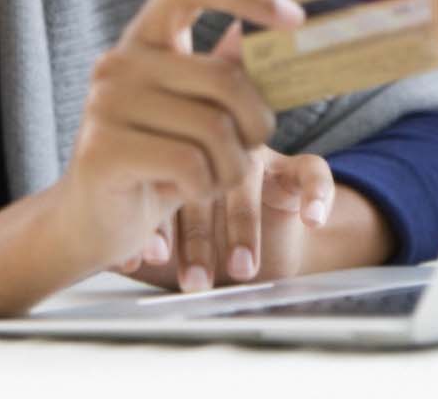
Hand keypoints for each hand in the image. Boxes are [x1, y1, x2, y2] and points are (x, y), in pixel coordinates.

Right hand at [47, 0, 303, 273]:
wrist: (93, 222)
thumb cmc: (157, 164)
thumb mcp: (197, 114)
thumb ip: (225, 74)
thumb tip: (258, 32)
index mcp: (144, 41)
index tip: (295, 18)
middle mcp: (118, 62)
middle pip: (223, 77)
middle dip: (257, 124)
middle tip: (252, 150)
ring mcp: (105, 103)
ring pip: (213, 129)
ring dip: (231, 168)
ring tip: (212, 180)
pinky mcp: (102, 149)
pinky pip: (190, 164)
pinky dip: (204, 188)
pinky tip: (184, 193)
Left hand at [117, 141, 337, 289]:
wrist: (264, 248)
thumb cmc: (203, 244)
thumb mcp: (174, 249)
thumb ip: (148, 250)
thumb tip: (120, 262)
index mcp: (176, 164)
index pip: (162, 186)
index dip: (158, 224)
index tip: (153, 260)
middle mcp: (213, 155)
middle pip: (204, 187)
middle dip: (198, 239)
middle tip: (194, 281)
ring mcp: (254, 160)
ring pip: (248, 182)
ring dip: (245, 229)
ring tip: (240, 270)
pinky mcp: (293, 171)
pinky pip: (312, 170)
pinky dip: (317, 192)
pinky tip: (313, 218)